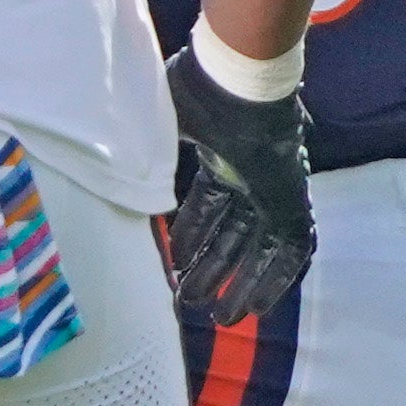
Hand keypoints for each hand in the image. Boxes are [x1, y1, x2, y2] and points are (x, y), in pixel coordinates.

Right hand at [163, 44, 317, 320]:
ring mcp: (273, 189)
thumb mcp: (159, 129)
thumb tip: (114, 171)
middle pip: (231, 234)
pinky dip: (276, 279)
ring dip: (239, 283)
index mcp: (222, 158)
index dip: (191, 236)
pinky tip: (258, 306)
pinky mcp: (292, 200)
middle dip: (211, 269)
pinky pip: (291, 249)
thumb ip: (143, 155)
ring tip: (219, 318)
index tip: (174, 263)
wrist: (236, 86)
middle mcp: (249, 177)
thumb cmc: (196, 98)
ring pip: (259, 248)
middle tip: (188, 301)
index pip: (208, 206)